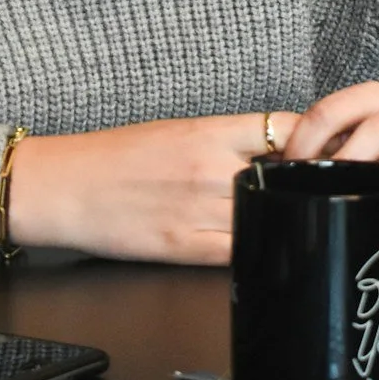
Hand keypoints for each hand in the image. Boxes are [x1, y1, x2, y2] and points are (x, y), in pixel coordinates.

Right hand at [7, 114, 296, 265]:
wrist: (62, 186)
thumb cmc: (112, 156)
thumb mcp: (173, 130)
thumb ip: (222, 140)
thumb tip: (270, 151)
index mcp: (207, 132)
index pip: (284, 129)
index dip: (309, 141)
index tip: (315, 150)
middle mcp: (209, 169)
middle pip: (283, 175)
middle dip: (297, 183)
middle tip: (305, 189)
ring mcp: (200, 210)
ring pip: (266, 214)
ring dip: (277, 215)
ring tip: (277, 215)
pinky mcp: (185, 246)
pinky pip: (239, 250)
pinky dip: (253, 246)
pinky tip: (255, 242)